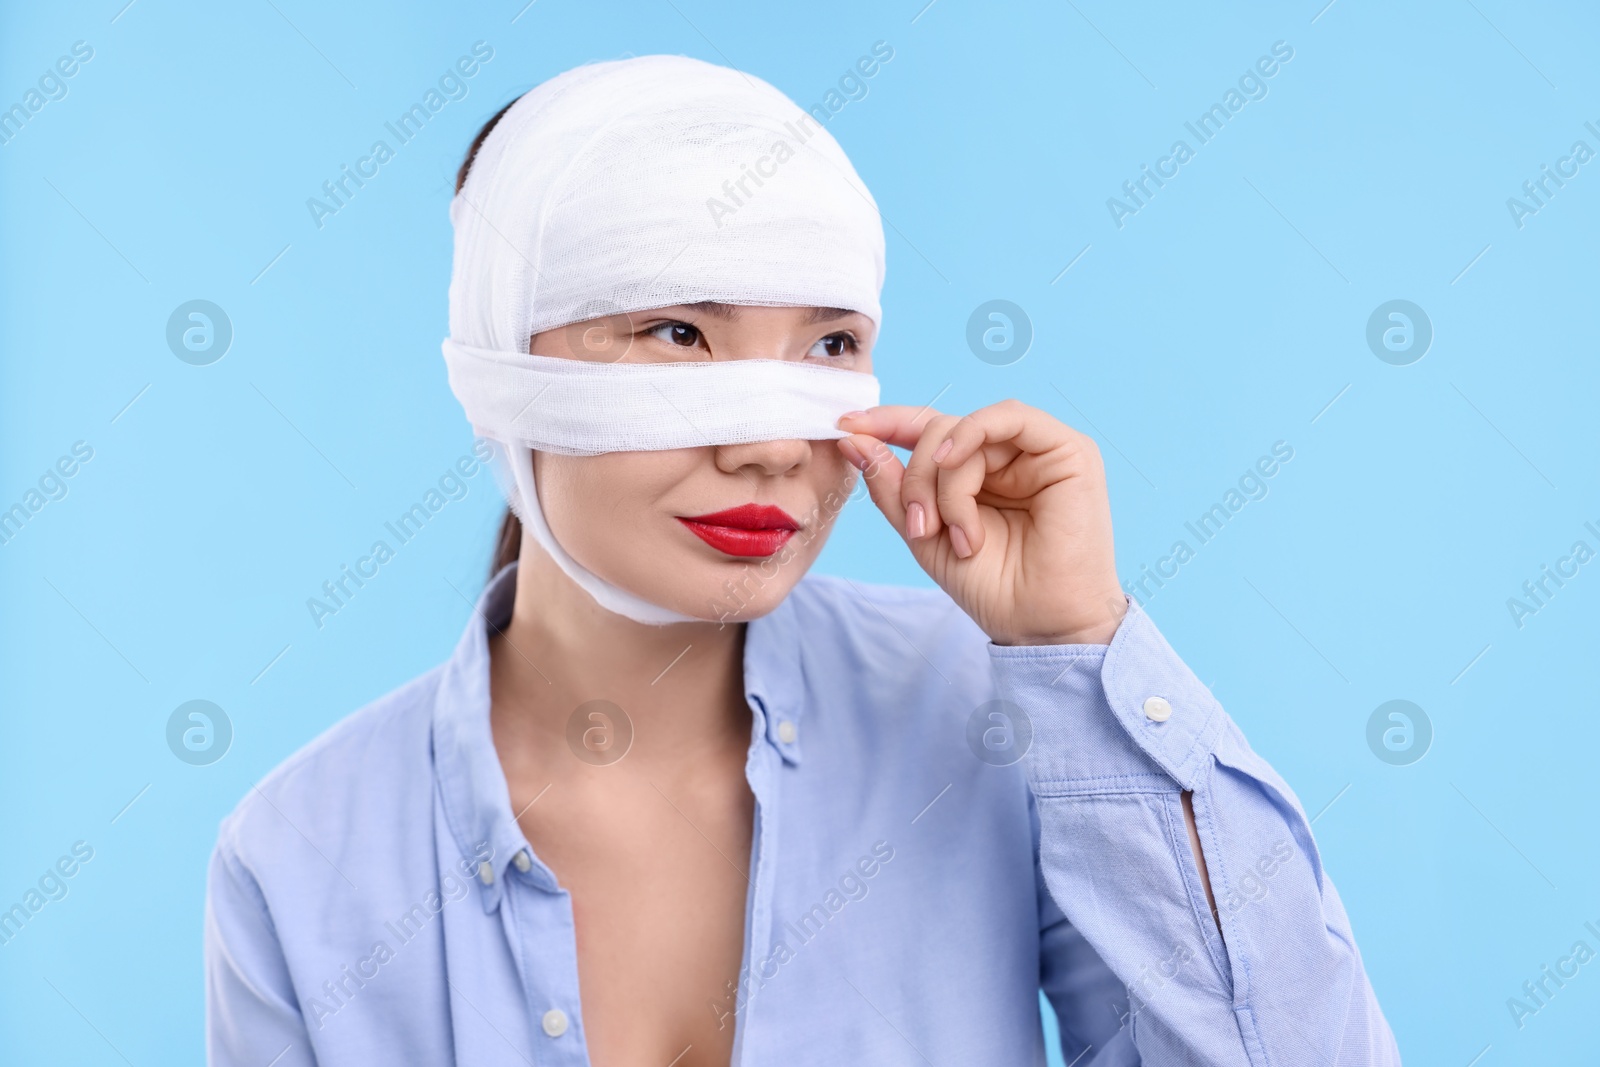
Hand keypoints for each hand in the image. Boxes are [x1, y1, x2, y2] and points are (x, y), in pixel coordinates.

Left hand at [836, 401, 1127, 645]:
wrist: (1040, 626)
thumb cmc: (993, 588)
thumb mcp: (924, 535)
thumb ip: (892, 487)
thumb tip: (853, 439)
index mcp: (978, 473)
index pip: (929, 430)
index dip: (887, 423)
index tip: (846, 427)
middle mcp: (1008, 456)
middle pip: (940, 430)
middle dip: (915, 476)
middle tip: (917, 527)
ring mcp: (1038, 451)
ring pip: (965, 428)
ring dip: (944, 478)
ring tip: (946, 529)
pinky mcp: (1068, 451)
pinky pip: (1008, 417)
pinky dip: (971, 436)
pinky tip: (954, 465)